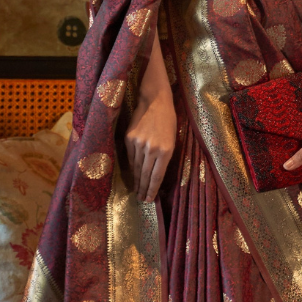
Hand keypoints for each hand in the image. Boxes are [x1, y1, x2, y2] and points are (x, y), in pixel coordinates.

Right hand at [125, 87, 176, 202]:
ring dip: (136, 181)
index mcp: (165, 150)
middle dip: (143, 189)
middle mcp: (151, 149)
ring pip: (136, 167)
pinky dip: (131, 167)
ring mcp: (139, 143)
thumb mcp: (173, 140)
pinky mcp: (129, 138)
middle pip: (145, 174)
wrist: (155, 101)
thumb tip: (155, 175)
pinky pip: (130, 157)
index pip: (157, 176)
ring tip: (137, 190)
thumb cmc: (168, 120)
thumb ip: (164, 157)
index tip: (149, 199)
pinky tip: (132, 174)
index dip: (152, 189)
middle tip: (142, 199)